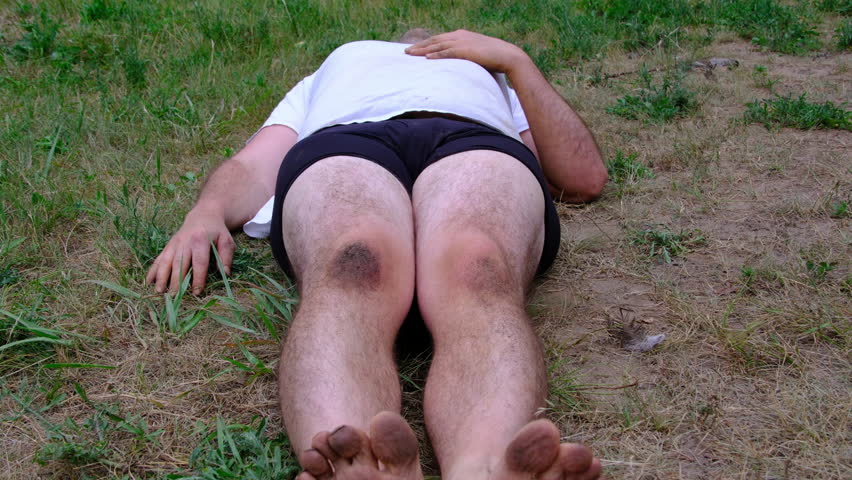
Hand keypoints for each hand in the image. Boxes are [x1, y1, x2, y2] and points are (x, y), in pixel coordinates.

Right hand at [145, 209, 234, 294]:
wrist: (204, 216)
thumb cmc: (217, 231)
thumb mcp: (226, 241)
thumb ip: (226, 257)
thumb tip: (225, 274)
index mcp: (201, 240)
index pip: (199, 262)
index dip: (198, 278)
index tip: (197, 292)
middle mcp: (185, 242)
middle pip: (180, 263)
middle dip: (176, 281)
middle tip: (174, 296)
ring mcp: (175, 244)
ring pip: (166, 261)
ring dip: (161, 276)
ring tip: (159, 291)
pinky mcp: (168, 245)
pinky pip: (159, 258)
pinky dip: (153, 270)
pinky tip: (148, 281)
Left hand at [404, 29, 529, 74]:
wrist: (508, 55)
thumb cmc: (494, 58)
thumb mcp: (476, 55)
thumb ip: (465, 57)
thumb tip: (459, 66)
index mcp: (462, 36)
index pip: (440, 39)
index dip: (427, 44)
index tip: (416, 49)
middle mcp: (459, 36)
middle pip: (434, 41)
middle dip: (419, 46)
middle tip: (406, 52)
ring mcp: (462, 42)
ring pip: (437, 46)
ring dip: (422, 50)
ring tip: (410, 54)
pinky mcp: (466, 50)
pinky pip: (447, 53)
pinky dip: (436, 55)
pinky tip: (426, 59)